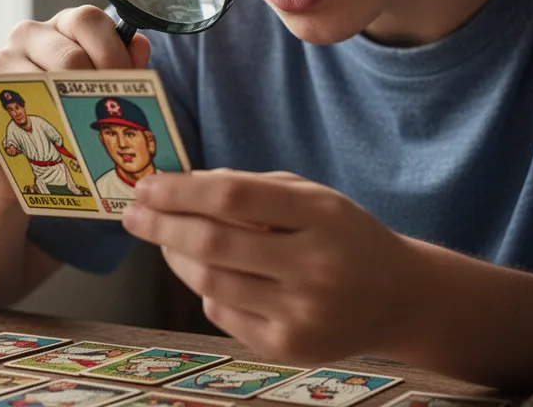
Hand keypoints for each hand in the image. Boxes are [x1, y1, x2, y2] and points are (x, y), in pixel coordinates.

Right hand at [0, 6, 150, 200]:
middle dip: (98, 84)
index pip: (89, 20)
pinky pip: (19, 100)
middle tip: (109, 112)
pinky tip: (56, 133)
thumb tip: (139, 45)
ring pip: (47, 76)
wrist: (8, 160)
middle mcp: (31, 35)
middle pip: (71, 51)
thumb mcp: (92, 92)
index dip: (113, 52)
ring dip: (73, 105)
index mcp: (63, 28)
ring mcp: (3, 58)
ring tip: (88, 126)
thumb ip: (119, 67)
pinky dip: (43, 119)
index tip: (128, 82)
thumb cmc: (56, 118)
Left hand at [122, 170, 418, 363]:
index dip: (182, 191)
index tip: (148, 185)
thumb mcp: (312, 196)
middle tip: (134, 213)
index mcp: (322, 216)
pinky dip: (204, 288)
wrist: (399, 297)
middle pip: (213, 245)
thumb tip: (180, 186)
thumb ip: (250, 188)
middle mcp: (314, 267)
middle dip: (162, 226)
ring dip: (173, 257)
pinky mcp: (288, 348)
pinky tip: (207, 272)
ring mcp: (301, 313)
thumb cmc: (344, 235)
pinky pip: (222, 313)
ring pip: (209, 283)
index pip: (233, 198)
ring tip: (163, 239)